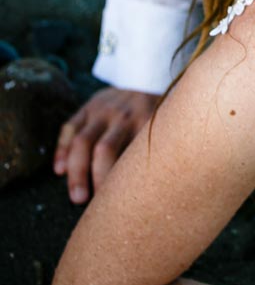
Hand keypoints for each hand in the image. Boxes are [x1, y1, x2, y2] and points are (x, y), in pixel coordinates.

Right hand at [53, 87, 159, 203]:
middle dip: (95, 179)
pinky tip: (59, 170)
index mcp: (147, 122)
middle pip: (104, 149)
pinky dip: (62, 149)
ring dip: (76, 171)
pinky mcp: (88, 105)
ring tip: (76, 197)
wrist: (147, 79)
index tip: (119, 204)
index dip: (123, 182)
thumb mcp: (165, 127)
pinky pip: (70, 127)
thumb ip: (157, 151)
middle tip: (91, 204)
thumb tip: (153, 194)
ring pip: (82, 141)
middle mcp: (124, 115)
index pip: (133, 156)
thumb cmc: (158, 116)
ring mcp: (103, 108)